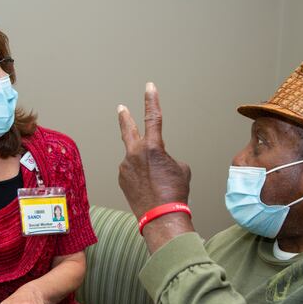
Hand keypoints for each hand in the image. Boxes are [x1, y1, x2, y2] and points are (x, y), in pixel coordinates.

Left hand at [117, 83, 191, 219]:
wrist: (161, 216)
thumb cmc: (174, 192)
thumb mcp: (180, 168)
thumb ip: (166, 157)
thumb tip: (157, 162)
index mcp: (152, 147)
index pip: (153, 117)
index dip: (151, 100)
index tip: (149, 87)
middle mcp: (134, 153)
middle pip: (128, 129)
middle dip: (125, 118)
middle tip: (121, 108)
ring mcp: (125, 167)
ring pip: (135, 160)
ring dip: (144, 167)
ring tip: (156, 183)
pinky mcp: (121, 179)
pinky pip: (132, 173)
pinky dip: (140, 178)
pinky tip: (148, 189)